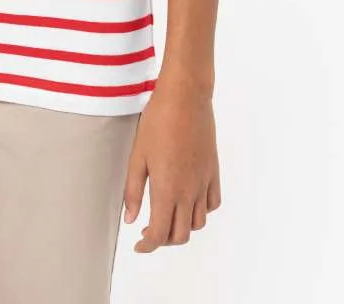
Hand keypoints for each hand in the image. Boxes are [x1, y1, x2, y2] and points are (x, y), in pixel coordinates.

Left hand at [122, 76, 221, 251]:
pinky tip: (189, 200)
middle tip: (149, 231)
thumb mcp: (137, 155)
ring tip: (168, 216)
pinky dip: (202, 210)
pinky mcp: (213, 171)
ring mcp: (204, 182)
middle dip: (164, 240)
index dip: (148, 246)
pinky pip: (213, 203)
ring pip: (198, 222)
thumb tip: (130, 219)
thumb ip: (133, 190)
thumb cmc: (158, 121)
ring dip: (183, 227)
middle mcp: (189, 192)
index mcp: (167, 190)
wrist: (186, 97)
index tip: (139, 246)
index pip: (160, 234)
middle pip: (181, 235)